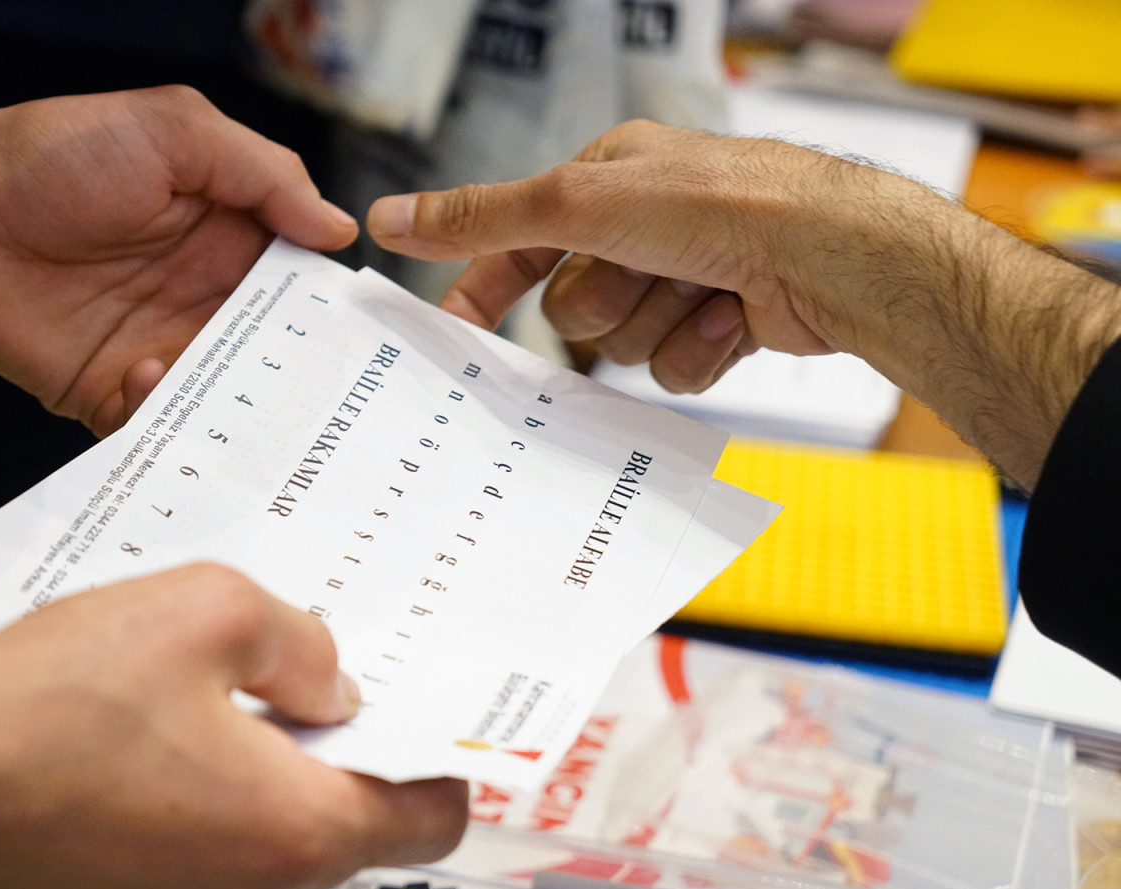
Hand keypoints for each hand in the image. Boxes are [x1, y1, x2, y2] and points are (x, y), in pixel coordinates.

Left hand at [0, 88, 357, 435]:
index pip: (300, 283)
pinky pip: (155, 423)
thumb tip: (338, 230)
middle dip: (294, 375)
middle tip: (317, 392)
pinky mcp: (107, 390)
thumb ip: (264, 173)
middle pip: (271, 353)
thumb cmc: (55, 156)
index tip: (357, 335)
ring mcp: (158, 346)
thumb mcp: (175, 131)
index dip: (329, 310)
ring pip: (222, 396)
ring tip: (237, 397)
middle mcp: (200, 296)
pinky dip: (163, 416)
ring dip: (234, 404)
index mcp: (227, 234)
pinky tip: (146, 376)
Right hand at [0, 563, 467, 888]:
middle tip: (319, 662)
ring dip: (273, 753)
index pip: (431, 816)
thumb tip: (330, 678)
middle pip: (351, 815)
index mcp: (296, 830)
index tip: (429, 698)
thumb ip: (300, 640)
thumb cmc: (57, 703)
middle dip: (349, 737)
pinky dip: (212, 778)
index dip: (443, 750)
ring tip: (233, 673)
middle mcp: (255, 888)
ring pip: (274, 820)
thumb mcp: (205, 612)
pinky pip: (209, 833)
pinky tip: (169, 712)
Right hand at [366, 119, 1120, 486]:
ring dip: (657, 325)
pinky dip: (698, 349)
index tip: (455, 329)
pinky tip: (734, 317)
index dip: (487, 287)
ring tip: (703, 290)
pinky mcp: (721, 326)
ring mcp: (685, 279)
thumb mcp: (577, 203)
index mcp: (608, 182)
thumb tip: (392, 219)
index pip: (519, 243)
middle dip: (609, 301)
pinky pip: (670, 371)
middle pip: (573, 307)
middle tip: (646, 273)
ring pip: (622, 345)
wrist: (829, 255)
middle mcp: (646, 229)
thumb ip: (482, 218)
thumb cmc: (718, 203)